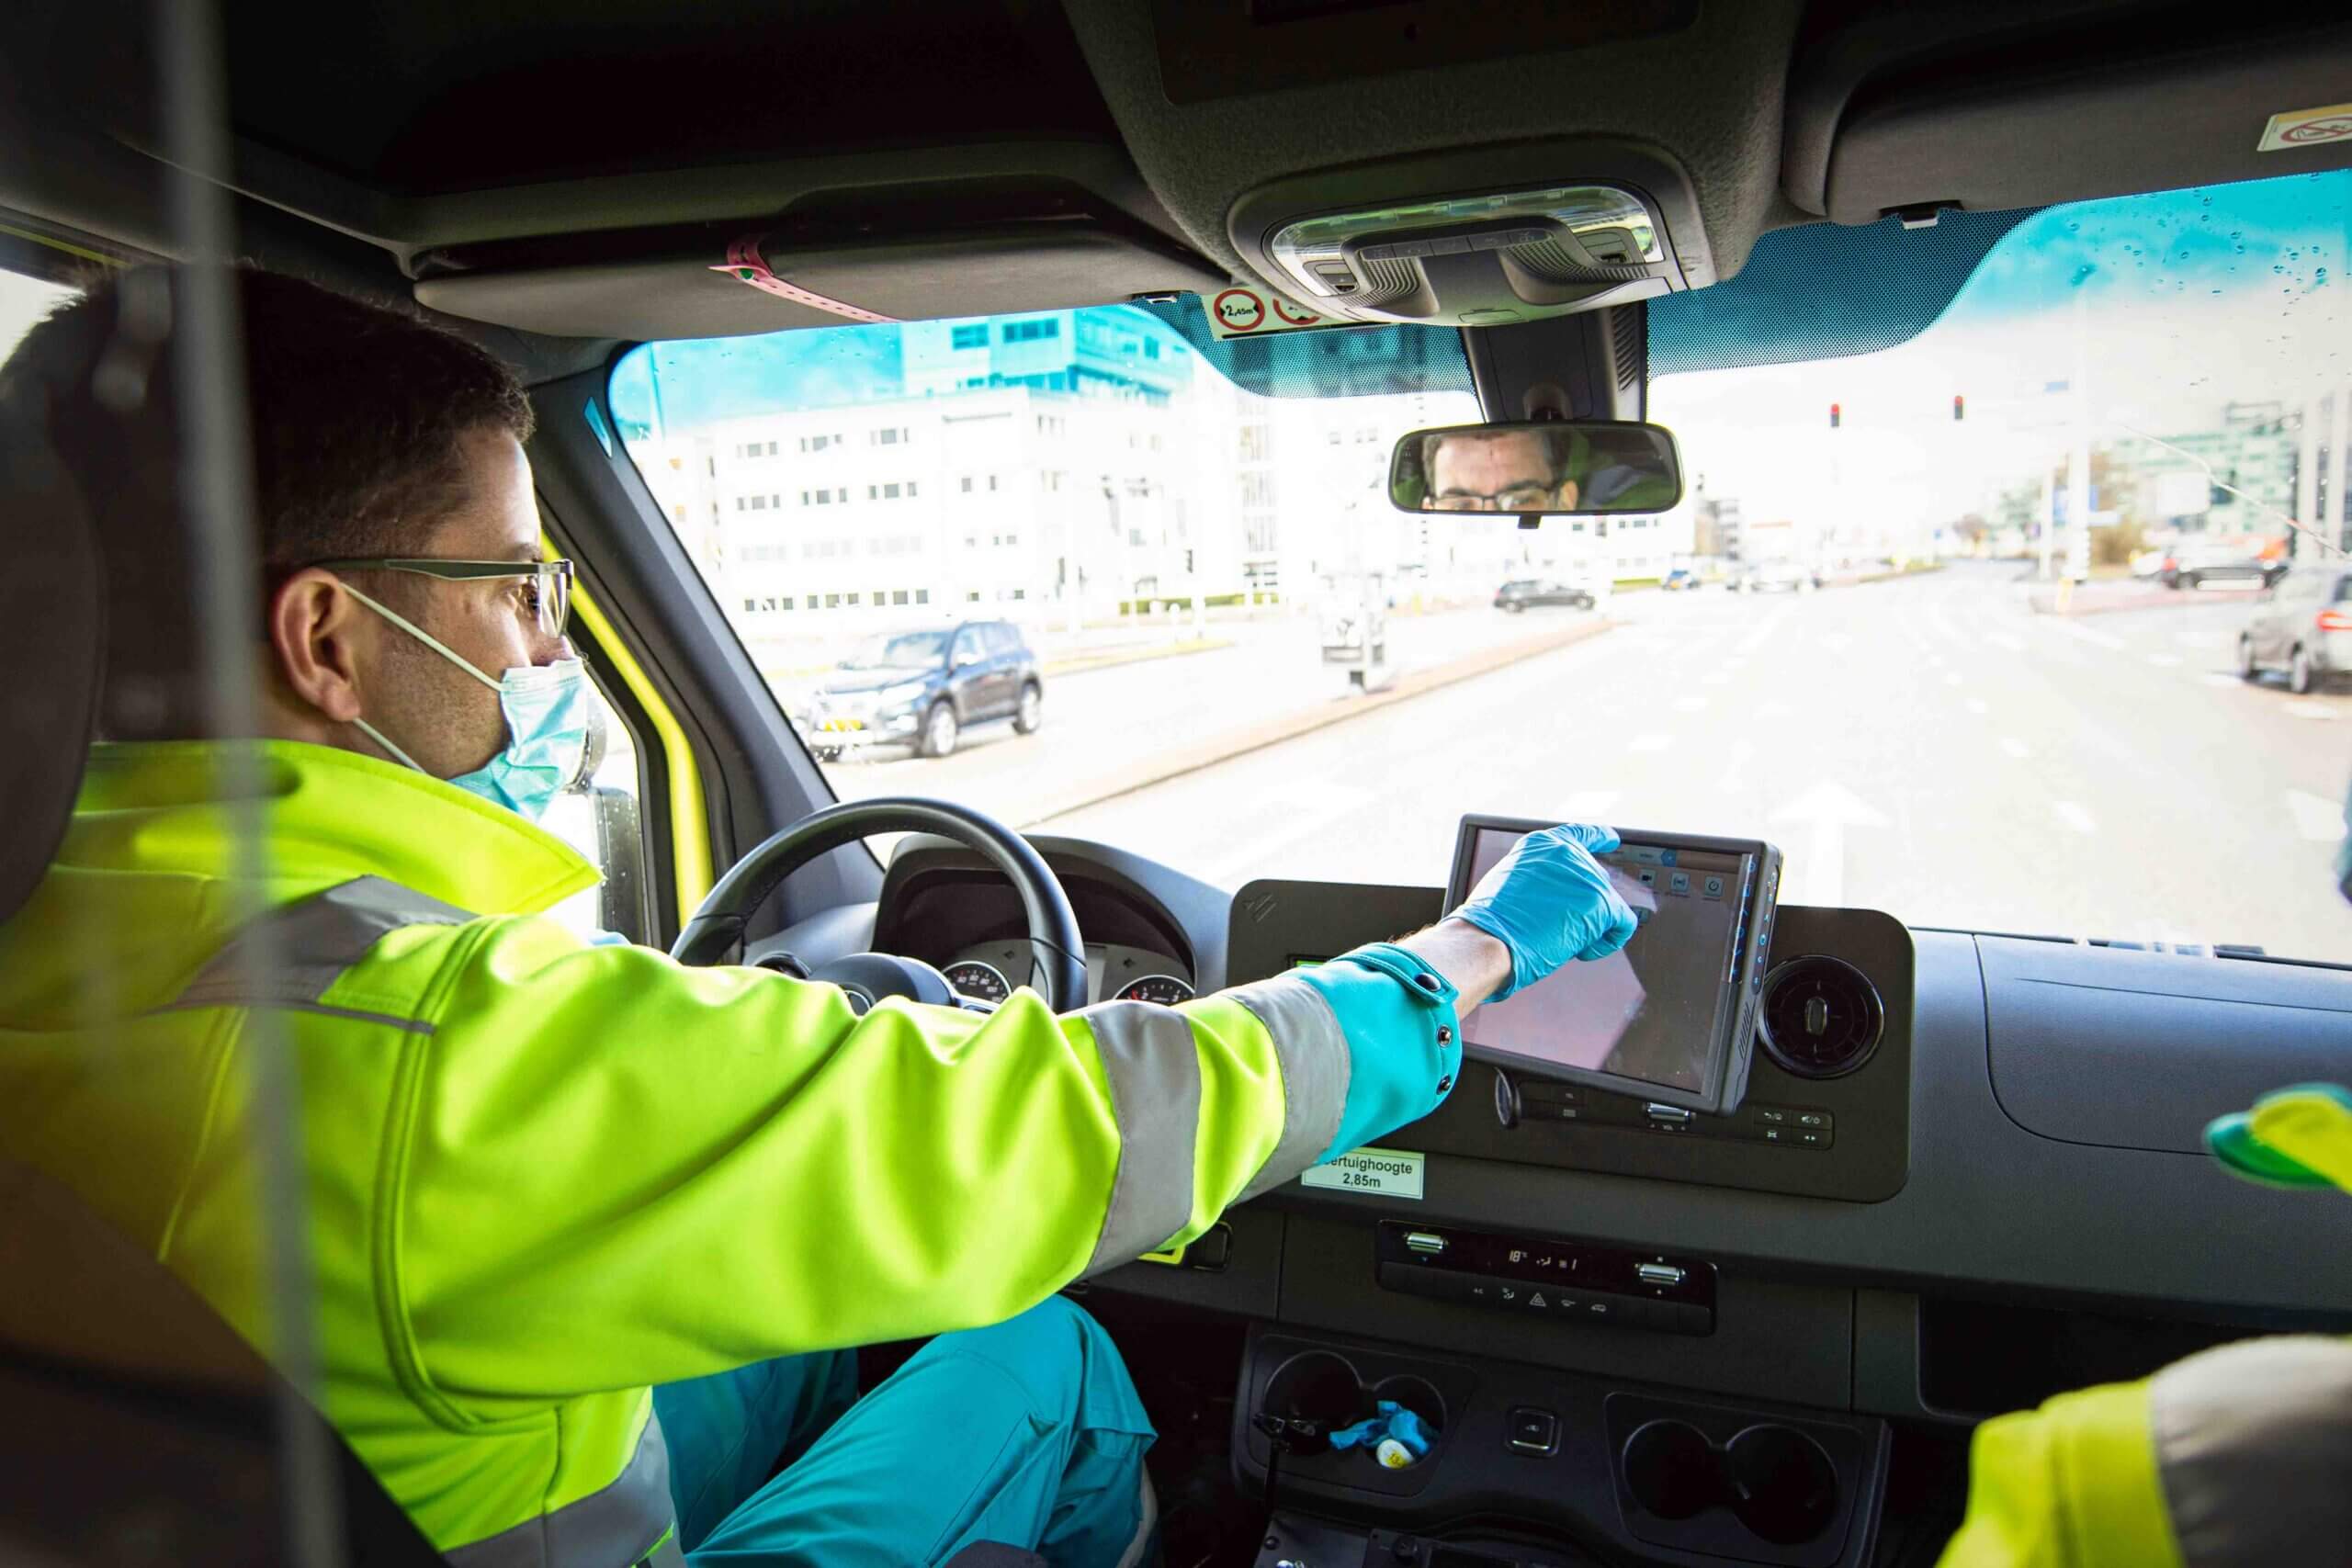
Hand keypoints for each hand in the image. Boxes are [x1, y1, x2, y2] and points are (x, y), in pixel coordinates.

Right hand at [1449, 824, 1637, 1000]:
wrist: (1487, 940)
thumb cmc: (1489, 923)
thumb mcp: (1508, 884)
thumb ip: (1539, 881)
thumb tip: (1559, 900)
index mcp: (1540, 845)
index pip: (1579, 834)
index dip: (1600, 837)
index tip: (1611, 840)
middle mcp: (1566, 853)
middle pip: (1595, 880)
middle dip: (1585, 907)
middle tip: (1562, 928)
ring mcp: (1585, 876)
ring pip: (1608, 905)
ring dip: (1589, 929)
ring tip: (1562, 942)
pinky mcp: (1600, 902)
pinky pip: (1622, 923)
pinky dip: (1607, 942)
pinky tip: (1584, 951)